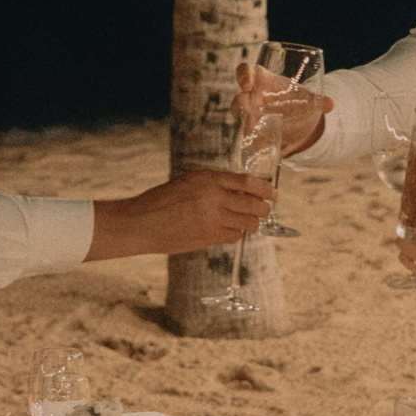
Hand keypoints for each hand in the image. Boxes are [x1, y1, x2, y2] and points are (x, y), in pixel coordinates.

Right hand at [90, 168, 274, 258]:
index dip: (264, 188)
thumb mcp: (189, 182)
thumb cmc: (162, 200)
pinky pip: (233, 236)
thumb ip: (214, 185)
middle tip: (266, 210)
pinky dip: (237, 233)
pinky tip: (232, 231)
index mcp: (208, 179)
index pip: (247, 182)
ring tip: (250, 222)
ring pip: (247, 223)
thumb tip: (241, 191)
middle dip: (263, 209)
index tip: (273, 193)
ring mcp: (212, 219)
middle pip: (252, 204)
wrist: (143, 223)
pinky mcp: (209, 236)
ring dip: (251, 223)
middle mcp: (214, 197)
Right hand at [235, 61, 330, 153]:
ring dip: (247, 127)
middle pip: (240, 98)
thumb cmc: (296, 99)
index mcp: (264, 81)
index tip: (247, 83)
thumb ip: (319, 100)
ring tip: (256, 135)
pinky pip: (250, 138)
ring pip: (242, 121)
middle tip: (244, 111)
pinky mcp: (255, 132)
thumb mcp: (308, 99)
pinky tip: (263, 149)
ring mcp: (252, 116)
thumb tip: (330, 104)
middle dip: (239, 104)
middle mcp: (254, 97)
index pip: (247, 71)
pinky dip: (254, 144)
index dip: (243, 74)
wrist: (297, 118)